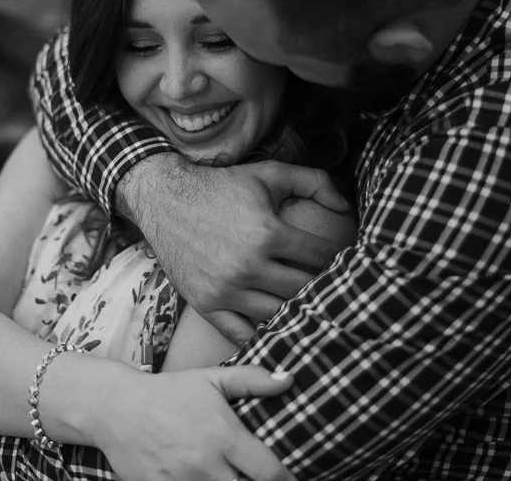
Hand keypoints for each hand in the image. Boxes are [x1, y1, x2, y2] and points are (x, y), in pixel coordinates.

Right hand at [92, 366, 296, 480]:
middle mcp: (207, 463)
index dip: (287, 480)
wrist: (116, 407)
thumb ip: (252, 379)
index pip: (270, 472)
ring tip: (227, 475)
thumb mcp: (211, 379)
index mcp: (225, 436)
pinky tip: (200, 480)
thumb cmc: (169, 392)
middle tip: (253, 475)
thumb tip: (290, 380)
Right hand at [120, 155, 348, 343]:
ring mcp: (226, 289)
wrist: (164, 199)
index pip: (320, 256)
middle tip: (331, 286)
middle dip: (322, 287)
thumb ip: (313, 181)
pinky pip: (242, 335)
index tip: (343, 261)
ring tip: (308, 305)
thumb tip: (346, 206)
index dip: (337, 258)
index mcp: (268, 233)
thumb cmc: (221, 186)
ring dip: (296, 311)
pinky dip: (262, 336)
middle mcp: (247, 265)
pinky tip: (276, 329)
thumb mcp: (269, 173)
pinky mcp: (206, 304)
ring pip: (278, 315)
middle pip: (304, 289)